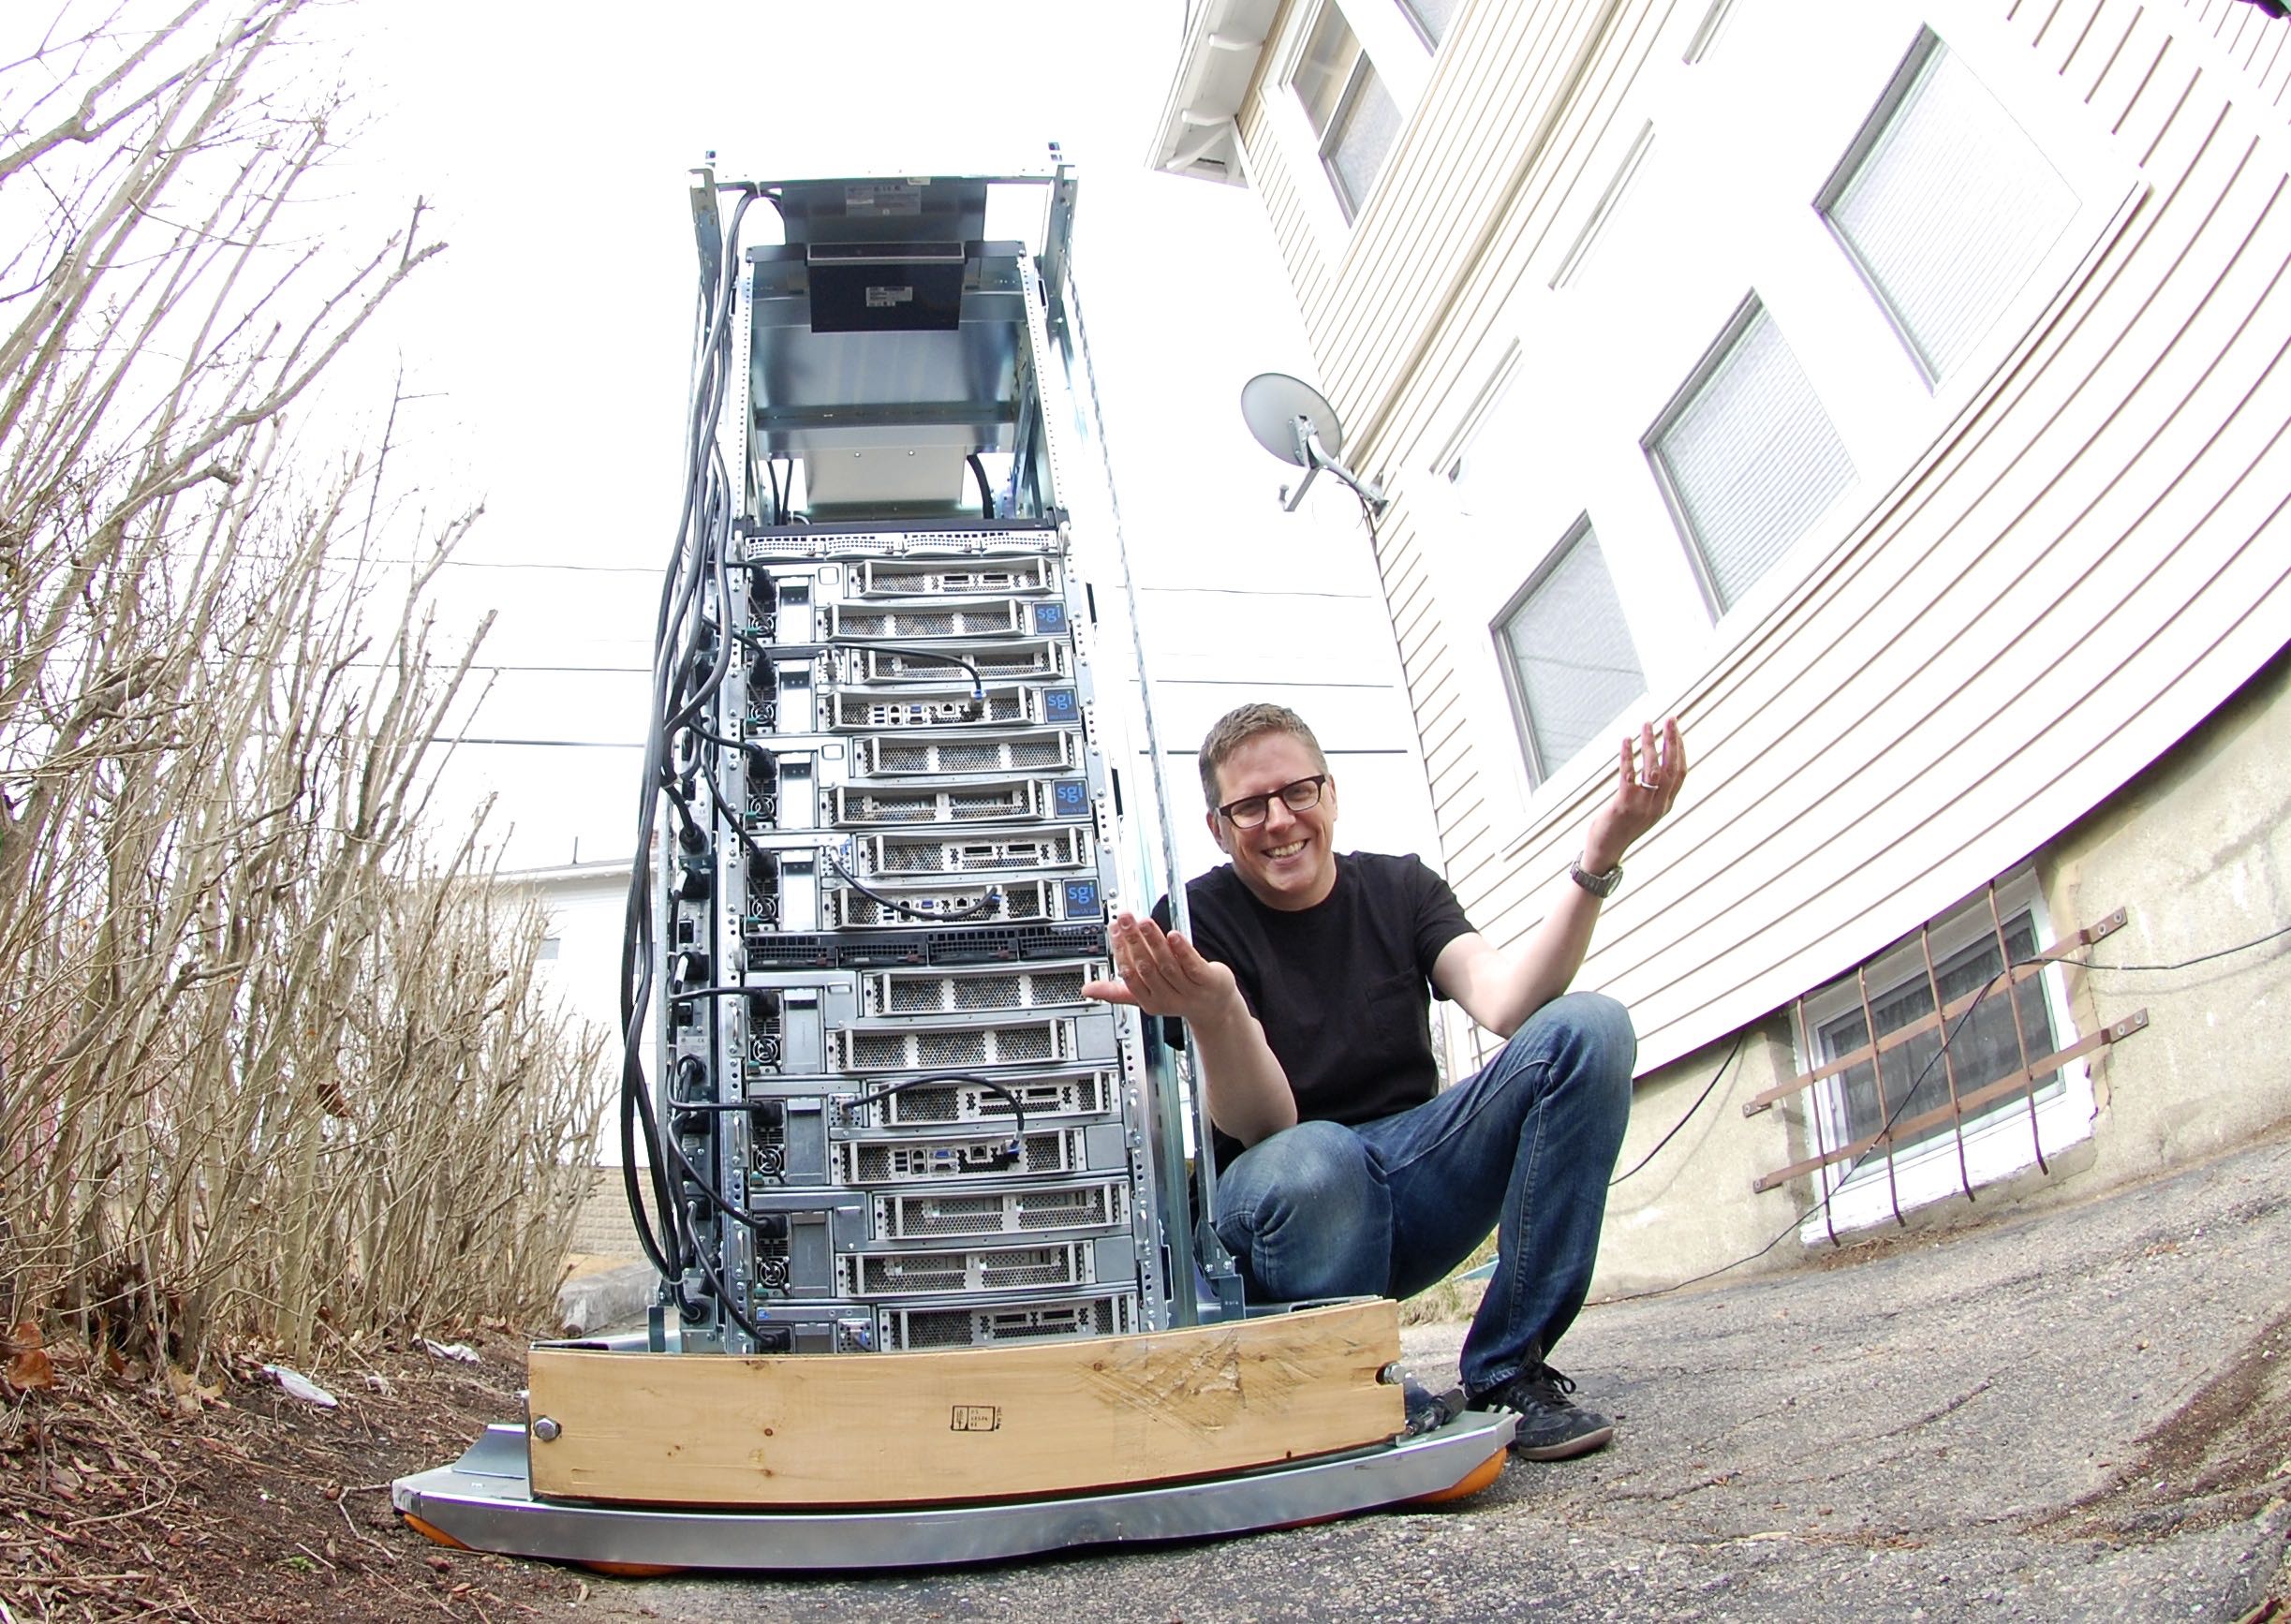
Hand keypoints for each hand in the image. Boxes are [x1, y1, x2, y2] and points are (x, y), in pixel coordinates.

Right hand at [1082, 911, 1241, 1025]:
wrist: (1216, 1008)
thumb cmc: (1180, 995)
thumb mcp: (1148, 996)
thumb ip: (1117, 991)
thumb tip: (1087, 990)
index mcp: (1149, 1000)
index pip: (1129, 974)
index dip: (1120, 950)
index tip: (1115, 929)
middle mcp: (1167, 996)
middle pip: (1146, 966)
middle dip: (1133, 940)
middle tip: (1124, 918)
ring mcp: (1189, 989)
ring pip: (1167, 963)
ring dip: (1153, 941)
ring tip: (1143, 922)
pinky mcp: (1208, 980)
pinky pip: (1192, 964)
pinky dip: (1181, 949)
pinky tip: (1173, 935)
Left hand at [1582, 717, 1686, 871]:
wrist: (1606, 851)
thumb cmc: (1622, 827)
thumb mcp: (1645, 810)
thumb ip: (1654, 793)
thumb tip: (1657, 768)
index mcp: (1666, 805)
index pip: (1681, 773)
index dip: (1681, 750)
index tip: (1677, 730)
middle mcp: (1658, 805)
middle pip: (1670, 767)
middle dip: (1672, 741)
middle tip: (1670, 719)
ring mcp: (1642, 806)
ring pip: (1652, 769)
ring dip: (1650, 744)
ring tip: (1646, 724)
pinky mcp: (1623, 806)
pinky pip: (1628, 775)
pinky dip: (1628, 755)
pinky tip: (1626, 740)